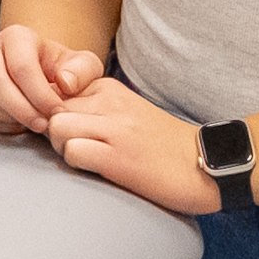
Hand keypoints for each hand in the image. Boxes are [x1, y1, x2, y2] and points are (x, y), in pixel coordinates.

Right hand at [0, 20, 101, 140]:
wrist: (36, 77)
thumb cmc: (60, 71)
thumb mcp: (81, 66)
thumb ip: (82, 71)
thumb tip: (65, 83)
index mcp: (16, 36)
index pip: (21, 66)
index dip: (39, 94)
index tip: (57, 112)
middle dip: (20, 109)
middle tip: (41, 125)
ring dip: (7, 118)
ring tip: (30, 123)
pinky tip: (14, 124)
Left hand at [43, 75, 221, 217]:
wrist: (207, 162)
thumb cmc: (162, 145)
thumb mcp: (126, 113)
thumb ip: (93, 110)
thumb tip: (51, 118)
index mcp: (109, 89)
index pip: (56, 92)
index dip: (55, 116)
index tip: (73, 132)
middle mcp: (110, 102)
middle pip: (51, 108)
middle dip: (55, 133)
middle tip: (78, 150)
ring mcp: (115, 128)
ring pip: (57, 127)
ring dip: (63, 148)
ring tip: (88, 159)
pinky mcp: (118, 156)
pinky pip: (73, 153)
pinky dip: (77, 165)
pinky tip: (99, 170)